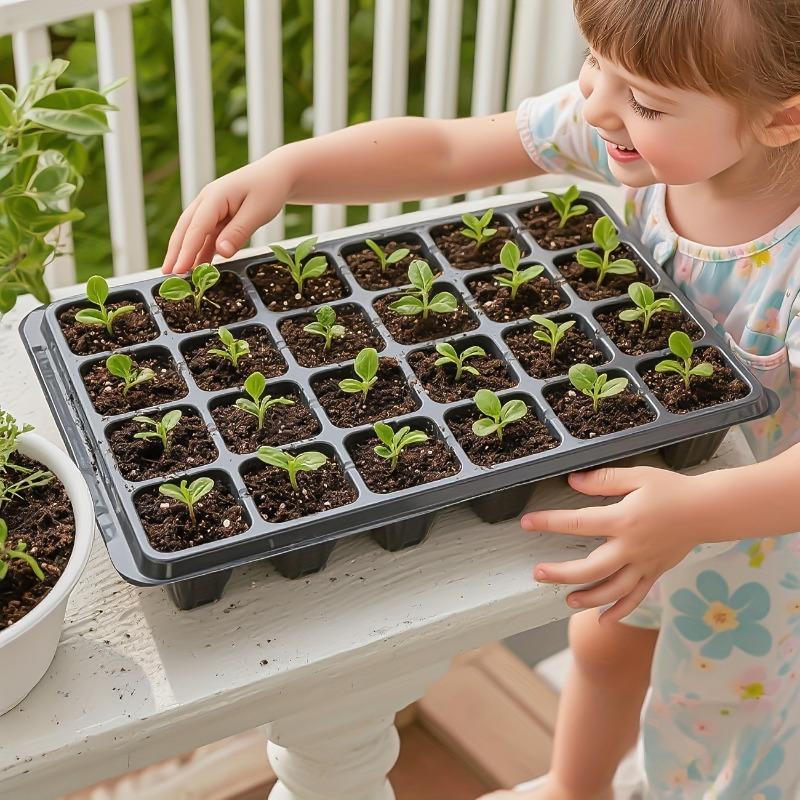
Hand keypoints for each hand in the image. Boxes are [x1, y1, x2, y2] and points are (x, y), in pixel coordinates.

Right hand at [161, 156, 291, 273]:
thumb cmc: (269, 189)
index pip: (197, 227)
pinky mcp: (218, 216)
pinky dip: (201, 250)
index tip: (178, 270)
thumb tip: (222, 253)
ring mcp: (211, 208)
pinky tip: (197, 265)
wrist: (277, 174)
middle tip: (167, 274)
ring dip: (185, 252)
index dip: (186, 250)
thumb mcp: (258, 211)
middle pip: (186, 228)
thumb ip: (239, 232)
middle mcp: (207, 201)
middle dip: (175, 251)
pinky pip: (206, 235)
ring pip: (193, 233)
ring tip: (177, 273)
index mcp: (215, 197)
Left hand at [523, 466, 713, 623]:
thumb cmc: (672, 489)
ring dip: (588, 598)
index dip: (549, 522)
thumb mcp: (638, 476)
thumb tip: (572, 481)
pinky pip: (636, 597)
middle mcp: (631, 547)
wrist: (709, 510)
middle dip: (561, 573)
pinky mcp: (654, 573)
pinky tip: (603, 620)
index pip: (578, 523)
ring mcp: (644, 564)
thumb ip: (604, 479)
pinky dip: (619, 611)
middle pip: (591, 568)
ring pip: (613, 590)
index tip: (527, 523)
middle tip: (538, 573)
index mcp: (623, 519)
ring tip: (567, 599)